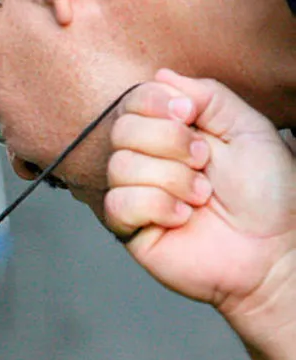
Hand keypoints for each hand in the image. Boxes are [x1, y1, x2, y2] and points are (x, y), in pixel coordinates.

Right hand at [104, 69, 295, 348]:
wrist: (273, 250)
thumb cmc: (268, 194)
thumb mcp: (248, 129)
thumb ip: (208, 96)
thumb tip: (161, 76)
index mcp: (171, 132)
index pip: (134, 101)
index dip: (155, 103)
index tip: (190, 117)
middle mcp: (148, 159)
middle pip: (122, 129)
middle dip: (170, 143)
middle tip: (204, 163)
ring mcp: (135, 193)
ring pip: (120, 166)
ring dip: (172, 179)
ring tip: (201, 197)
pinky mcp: (128, 228)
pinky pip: (119, 203)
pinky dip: (157, 207)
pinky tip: (182, 218)